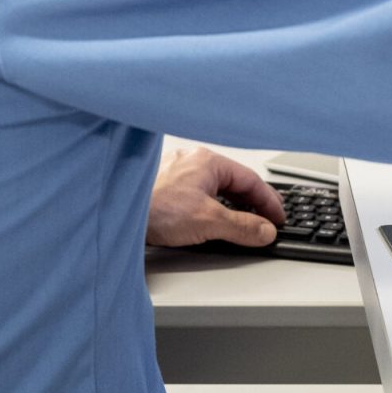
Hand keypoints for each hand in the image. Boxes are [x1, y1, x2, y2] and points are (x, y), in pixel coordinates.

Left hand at [146, 147, 284, 247]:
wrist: (112, 211)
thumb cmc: (152, 207)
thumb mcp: (207, 221)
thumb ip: (242, 227)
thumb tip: (265, 231)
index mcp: (207, 161)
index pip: (250, 180)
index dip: (269, 202)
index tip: (278, 219)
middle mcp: (191, 162)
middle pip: (232, 183)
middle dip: (251, 204)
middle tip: (266, 222)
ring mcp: (175, 173)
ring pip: (213, 189)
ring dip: (229, 207)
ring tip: (241, 226)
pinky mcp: (161, 187)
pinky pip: (196, 195)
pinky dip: (209, 208)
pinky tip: (208, 222)